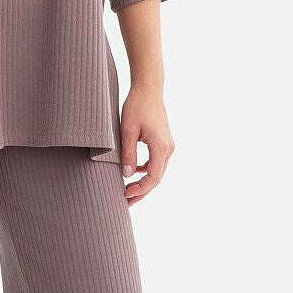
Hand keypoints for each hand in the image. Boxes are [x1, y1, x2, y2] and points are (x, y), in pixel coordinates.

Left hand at [120, 83, 174, 205]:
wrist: (148, 88)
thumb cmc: (136, 106)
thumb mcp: (127, 130)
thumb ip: (128, 154)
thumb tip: (127, 175)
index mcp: (161, 147)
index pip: (153, 178)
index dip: (139, 189)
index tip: (124, 194)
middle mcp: (168, 149)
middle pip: (156, 179)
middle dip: (141, 192)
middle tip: (125, 203)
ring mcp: (167, 146)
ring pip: (157, 172)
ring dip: (143, 183)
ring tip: (127, 193)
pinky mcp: (163, 142)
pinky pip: (156, 163)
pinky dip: (146, 172)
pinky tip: (133, 173)